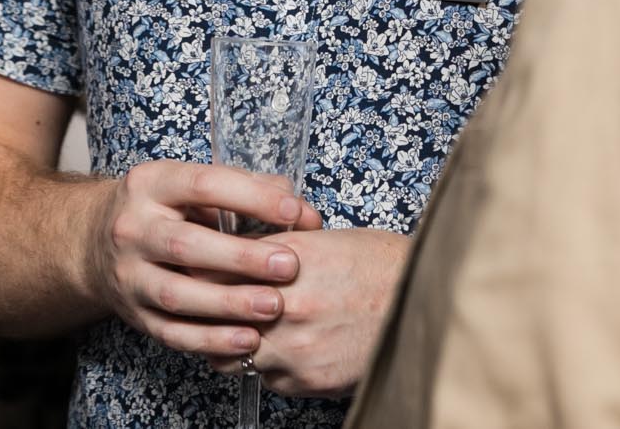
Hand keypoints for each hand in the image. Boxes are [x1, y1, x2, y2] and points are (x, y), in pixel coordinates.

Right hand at [79, 159, 324, 361]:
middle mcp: (133, 228)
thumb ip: (247, 190)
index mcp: (151, 184)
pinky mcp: (134, 314)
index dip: (252, 198)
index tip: (294, 212)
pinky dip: (211, 340)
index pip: (203, 185)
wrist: (94, 243)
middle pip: (185, 245)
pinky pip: (172, 333)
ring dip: (229, 304)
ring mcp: (129, 274)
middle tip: (289, 266)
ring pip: (176, 294)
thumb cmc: (163, 210)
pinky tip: (248, 341)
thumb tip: (302, 211)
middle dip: (241, 257)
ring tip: (273, 307)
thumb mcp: (190, 186)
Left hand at [207, 224, 409, 397]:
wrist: (423, 302)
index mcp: (283, 261)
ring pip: (231, 355)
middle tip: (208, 307)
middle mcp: (284, 305)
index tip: (196, 273)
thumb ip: (270, 248)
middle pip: (212, 315)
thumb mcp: (319, 240)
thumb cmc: (377, 264)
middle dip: (207, 311)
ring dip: (231, 344)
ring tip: (245, 332)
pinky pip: (266, 379)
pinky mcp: (308, 379)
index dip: (199, 272)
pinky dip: (268, 367)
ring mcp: (295, 347)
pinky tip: (284, 350)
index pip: (211, 269)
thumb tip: (231, 252)